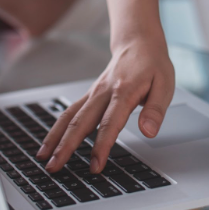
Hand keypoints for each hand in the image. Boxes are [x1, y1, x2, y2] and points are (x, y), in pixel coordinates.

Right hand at [37, 37, 174, 172]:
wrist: (138, 42)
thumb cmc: (153, 65)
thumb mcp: (165, 85)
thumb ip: (155, 110)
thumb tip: (148, 132)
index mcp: (124, 91)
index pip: (110, 123)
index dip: (102, 146)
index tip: (95, 165)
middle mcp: (103, 92)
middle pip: (81, 122)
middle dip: (66, 146)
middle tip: (55, 167)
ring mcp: (93, 93)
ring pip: (69, 116)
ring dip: (55, 138)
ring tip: (43, 158)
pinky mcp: (89, 95)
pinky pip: (69, 112)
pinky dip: (57, 128)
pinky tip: (49, 143)